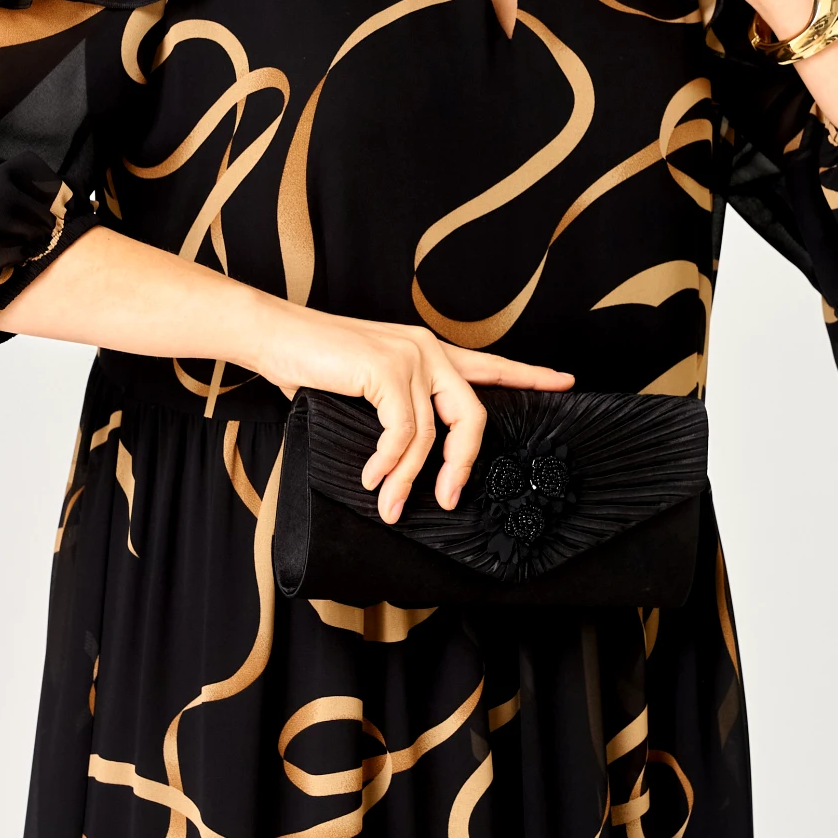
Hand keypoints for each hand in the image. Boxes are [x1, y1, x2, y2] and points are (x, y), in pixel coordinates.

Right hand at [241, 298, 572, 525]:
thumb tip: (404, 460)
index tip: (565, 382)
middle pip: (472, 416)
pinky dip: (388, 464)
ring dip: (408, 479)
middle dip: (463, 465)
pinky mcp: (389, 370)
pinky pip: (402, 434)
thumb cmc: (310, 363)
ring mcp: (411, 357)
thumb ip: (392, 411)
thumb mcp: (363, 387)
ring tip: (389, 504)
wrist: (272, 333)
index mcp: (427, 351)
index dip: (529, 376)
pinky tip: (372, 478)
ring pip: (430, 436)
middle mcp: (427, 349)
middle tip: (447, 498)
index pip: (489, 365)